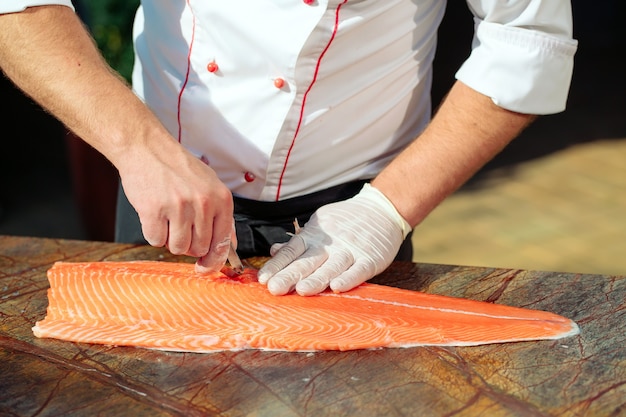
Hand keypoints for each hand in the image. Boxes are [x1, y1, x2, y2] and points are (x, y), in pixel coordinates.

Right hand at [118, 144, 234, 271]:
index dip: (214, 260)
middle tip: (180, 227)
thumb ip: (221, 216)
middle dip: (189, 245)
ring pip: (178, 248)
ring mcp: (179, 207)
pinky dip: (153, 233)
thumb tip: (230, 246)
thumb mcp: (210, 185)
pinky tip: (154, 215)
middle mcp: (203, 204)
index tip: (206, 267)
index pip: (223, 242)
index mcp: (221, 199)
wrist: (148, 148)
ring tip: (168, 219)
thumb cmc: (178, 168)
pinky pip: (156, 241)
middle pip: (199, 249)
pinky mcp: (154, 211)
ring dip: (170, 240)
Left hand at [257, 184, 410, 295]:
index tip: (263, 279)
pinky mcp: (371, 258)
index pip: (292, 251)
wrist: (381, 210)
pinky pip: (359, 270)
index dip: (278, 264)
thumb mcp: (318, 227)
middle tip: (274, 288)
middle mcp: (330, 245)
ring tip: (302, 290)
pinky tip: (337, 287)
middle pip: (308, 261)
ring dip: (317, 279)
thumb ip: (298, 242)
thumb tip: (273, 251)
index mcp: (314, 237)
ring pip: (332, 267)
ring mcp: (351, 251)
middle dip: (290, 275)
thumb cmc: (345, 222)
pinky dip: (349, 278)